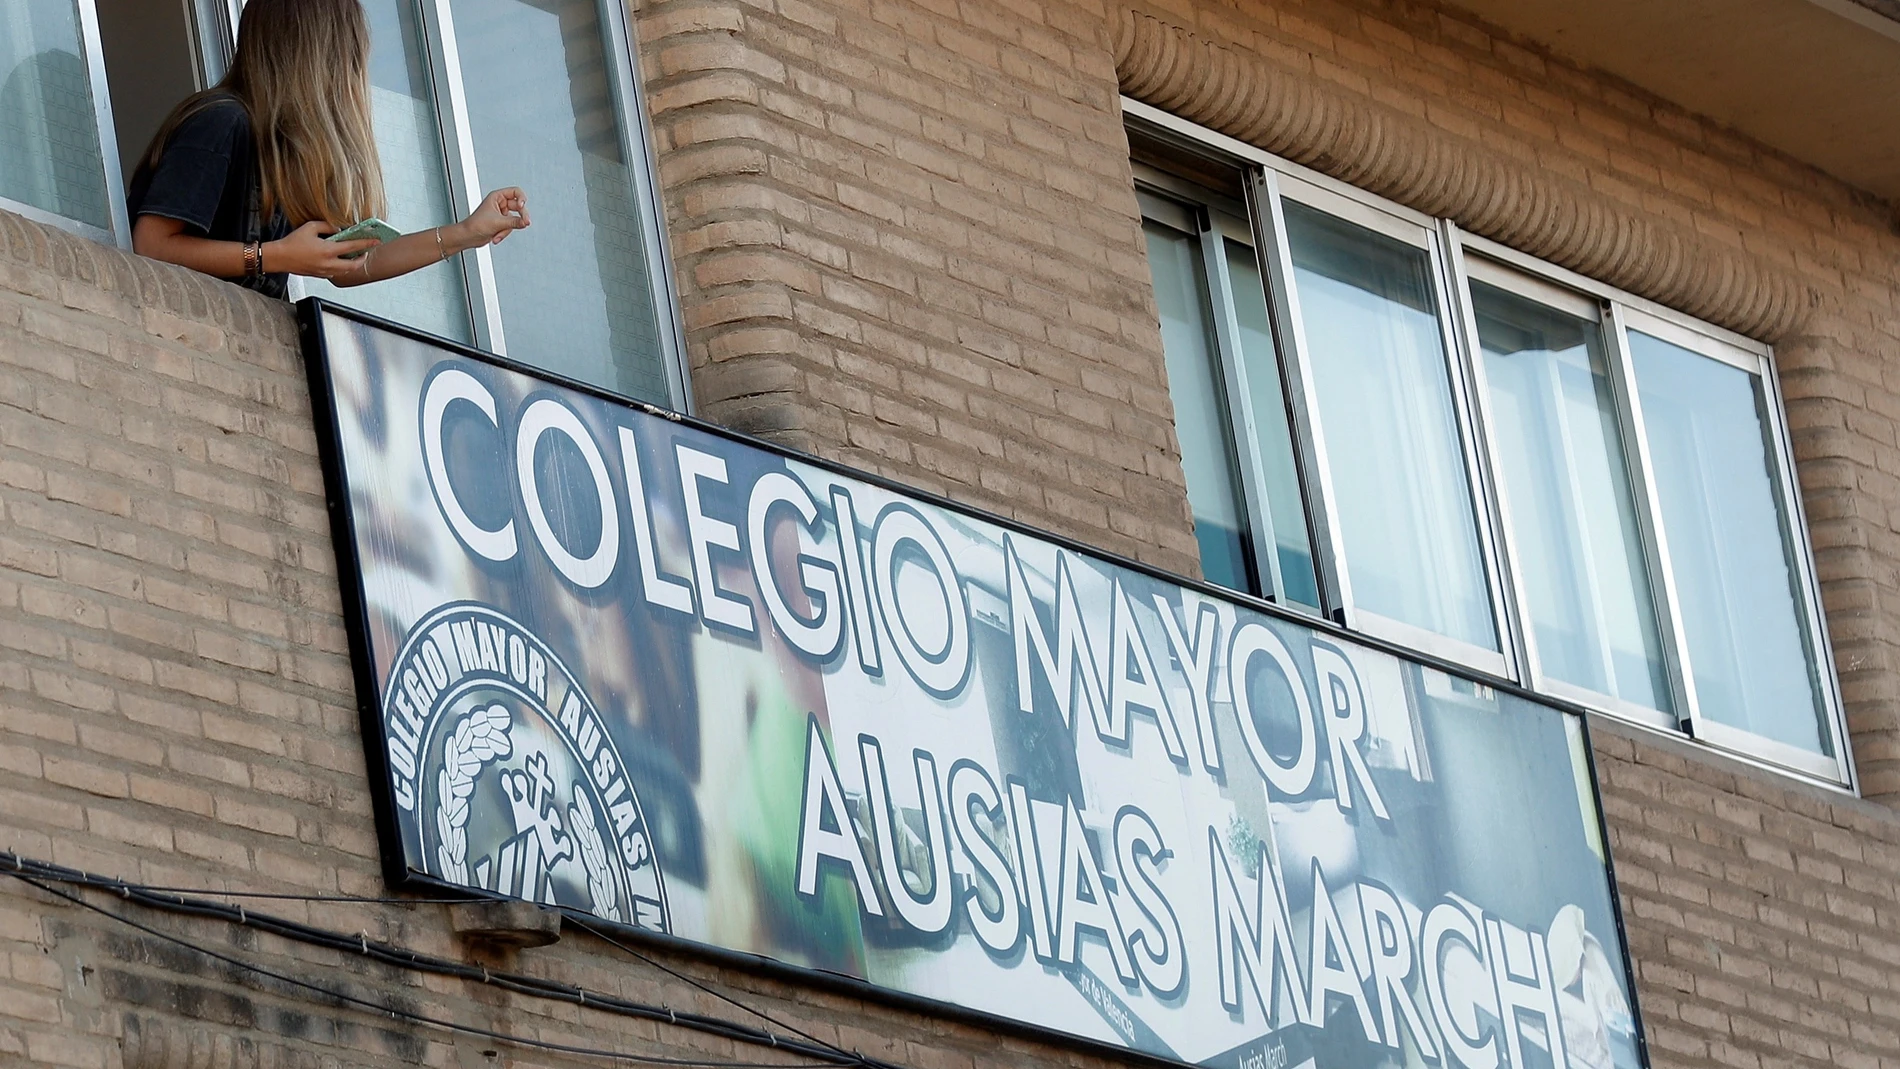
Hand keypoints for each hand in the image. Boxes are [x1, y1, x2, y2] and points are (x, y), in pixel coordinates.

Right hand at [263, 221, 380, 280]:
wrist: (279, 258)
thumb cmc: (292, 242)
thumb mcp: (310, 227)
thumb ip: (327, 226)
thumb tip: (339, 229)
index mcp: (328, 251)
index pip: (353, 247)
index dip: (367, 243)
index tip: (376, 241)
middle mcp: (329, 263)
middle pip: (354, 265)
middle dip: (363, 258)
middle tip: (366, 252)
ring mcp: (325, 271)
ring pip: (346, 271)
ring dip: (353, 264)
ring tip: (354, 255)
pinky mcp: (320, 275)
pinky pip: (336, 272)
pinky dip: (342, 267)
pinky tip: (339, 260)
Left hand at [458, 187, 529, 247]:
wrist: (468, 236)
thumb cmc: (475, 224)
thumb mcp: (498, 222)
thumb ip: (514, 222)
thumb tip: (525, 222)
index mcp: (497, 197)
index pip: (515, 192)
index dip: (521, 199)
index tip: (522, 206)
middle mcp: (500, 204)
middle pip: (518, 207)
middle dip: (519, 217)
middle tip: (525, 222)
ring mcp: (501, 214)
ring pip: (515, 220)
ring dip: (507, 229)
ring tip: (499, 233)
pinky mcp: (502, 224)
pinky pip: (510, 227)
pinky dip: (504, 233)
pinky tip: (496, 236)